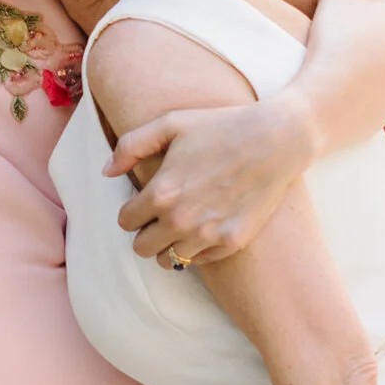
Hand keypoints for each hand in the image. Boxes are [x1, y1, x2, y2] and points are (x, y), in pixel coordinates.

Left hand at [107, 95, 313, 269]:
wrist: (277, 139)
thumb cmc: (221, 126)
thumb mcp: (171, 123)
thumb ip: (130, 146)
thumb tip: (106, 172)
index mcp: (161, 192)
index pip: (126, 221)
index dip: (132, 212)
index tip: (145, 203)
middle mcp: (181, 219)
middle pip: (142, 248)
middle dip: (146, 233)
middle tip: (160, 218)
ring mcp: (208, 235)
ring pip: (169, 261)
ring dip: (168, 246)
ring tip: (180, 228)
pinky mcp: (232, 242)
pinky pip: (200, 261)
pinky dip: (198, 249)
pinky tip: (206, 227)